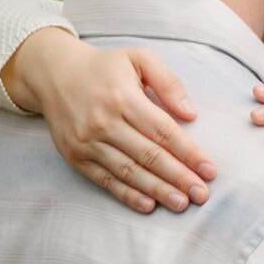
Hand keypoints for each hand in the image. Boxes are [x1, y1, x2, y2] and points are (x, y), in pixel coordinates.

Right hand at [1, 27, 216, 214]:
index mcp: (123, 97)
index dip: (189, 153)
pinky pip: (105, 180)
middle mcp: (104, 121)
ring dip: (157, 190)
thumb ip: (168, 81)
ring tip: (181, 203)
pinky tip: (148, 205)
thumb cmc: (104, 67)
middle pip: (149, 155)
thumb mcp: (139, 58)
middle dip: (179, 177)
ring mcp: (87, 142)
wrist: (53, 74)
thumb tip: (190, 114)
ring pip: (129, 172)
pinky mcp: (75, 156)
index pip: (163, 131)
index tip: (210, 170)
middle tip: (202, 194)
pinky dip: (127, 195)